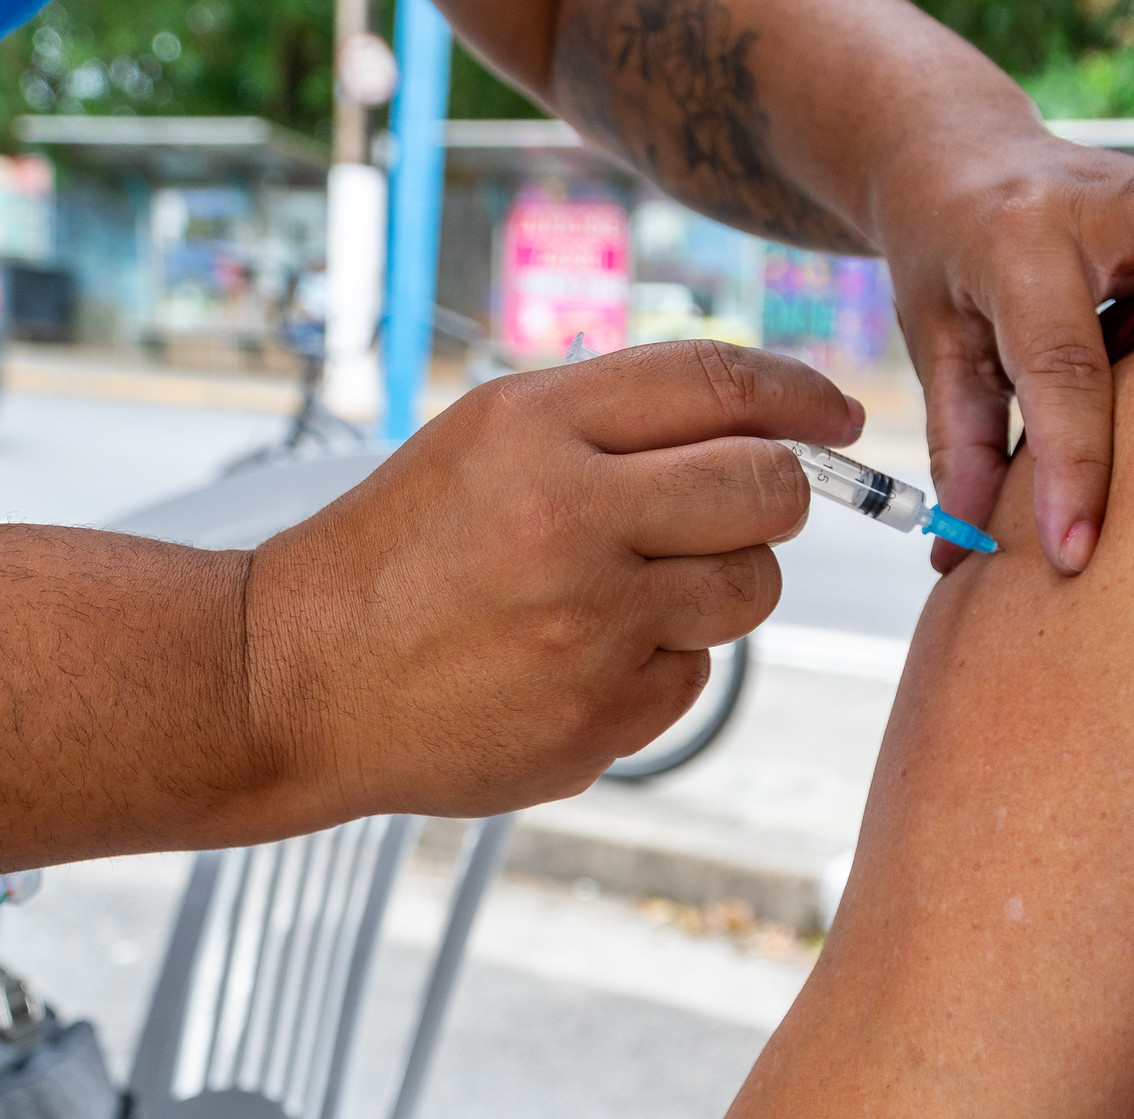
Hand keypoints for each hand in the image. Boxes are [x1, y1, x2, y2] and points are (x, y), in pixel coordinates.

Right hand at [244, 340, 856, 817]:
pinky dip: (664, 663)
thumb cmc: (401, 549)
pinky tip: (582, 659)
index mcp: (536, 429)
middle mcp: (571, 521)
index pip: (722, 383)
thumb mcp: (486, 439)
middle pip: (768, 491)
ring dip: (722, 582)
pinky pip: (696, 676)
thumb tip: (773, 422)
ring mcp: (590, 630)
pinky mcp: (598, 721)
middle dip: (777, 495)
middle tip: (740, 508)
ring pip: (750, 589)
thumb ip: (617, 420)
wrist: (293, 679)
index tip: (839, 416)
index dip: (802, 395)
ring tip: (633, 589)